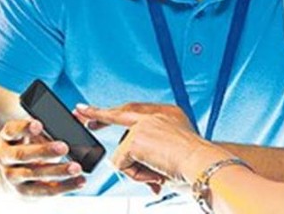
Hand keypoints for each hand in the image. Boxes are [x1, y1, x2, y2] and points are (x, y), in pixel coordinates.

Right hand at [0, 119, 84, 195]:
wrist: (17, 172)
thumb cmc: (32, 144)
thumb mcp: (36, 132)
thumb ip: (54, 124)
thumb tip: (80, 114)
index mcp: (8, 137)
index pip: (12, 131)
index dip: (24, 127)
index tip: (39, 124)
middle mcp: (6, 157)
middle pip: (22, 155)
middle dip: (43, 151)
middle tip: (64, 147)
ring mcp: (13, 176)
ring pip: (33, 175)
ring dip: (57, 171)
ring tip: (76, 168)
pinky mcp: (25, 191)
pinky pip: (45, 190)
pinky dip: (65, 186)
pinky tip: (80, 181)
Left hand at [79, 104, 211, 188]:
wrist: (204, 164)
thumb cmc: (197, 166)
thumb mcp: (175, 153)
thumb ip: (154, 155)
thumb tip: (136, 173)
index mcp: (169, 114)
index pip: (135, 109)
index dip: (116, 111)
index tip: (97, 111)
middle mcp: (157, 113)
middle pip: (119, 112)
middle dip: (98, 113)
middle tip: (79, 111)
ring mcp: (144, 124)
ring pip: (123, 153)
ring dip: (137, 169)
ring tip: (160, 172)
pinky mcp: (136, 139)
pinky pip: (122, 165)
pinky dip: (136, 175)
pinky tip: (154, 173)